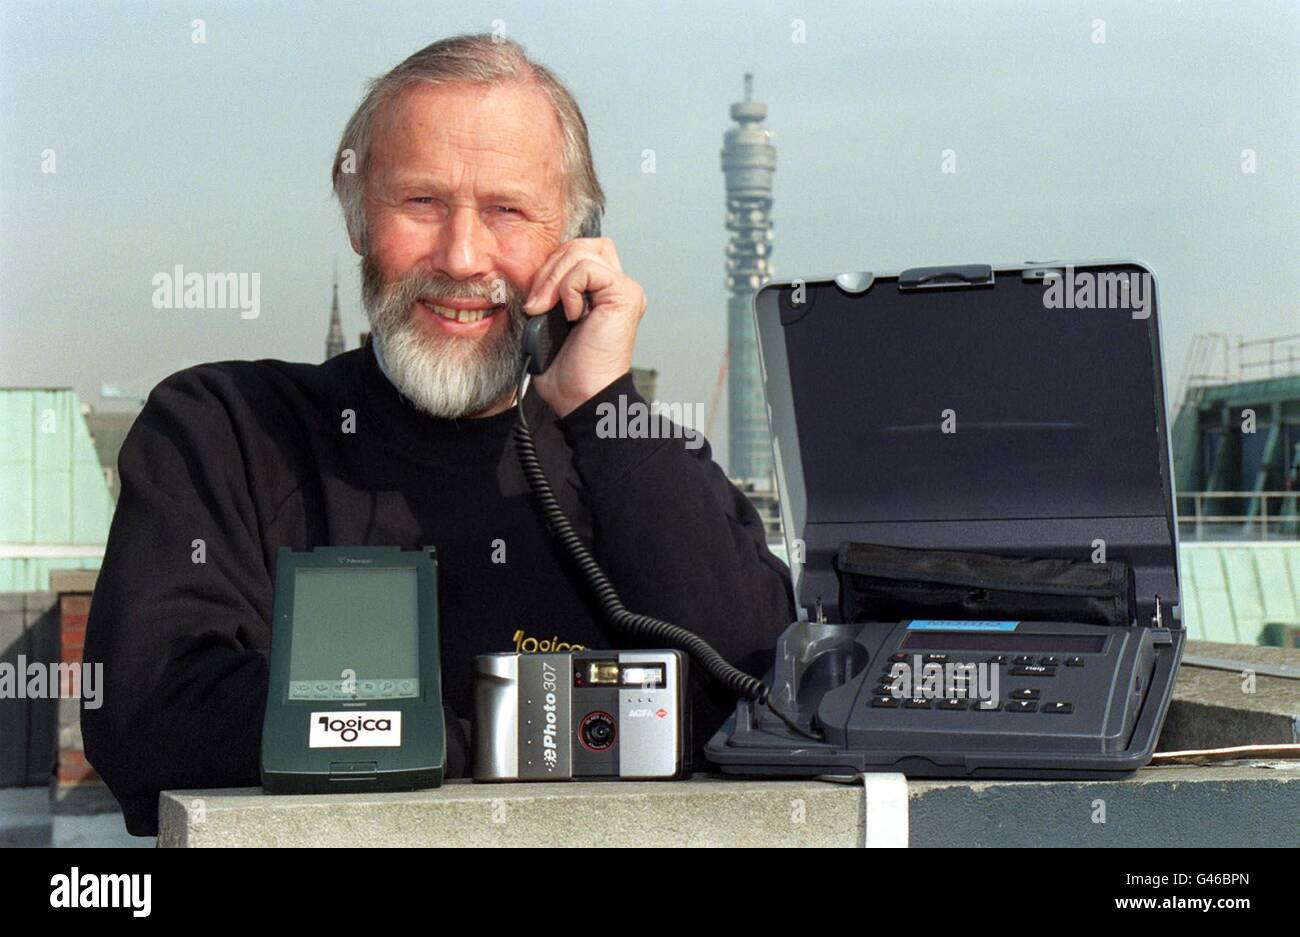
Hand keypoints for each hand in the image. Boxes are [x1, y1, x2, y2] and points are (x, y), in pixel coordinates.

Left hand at [522, 237, 646, 417]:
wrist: (581, 396)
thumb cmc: (566, 369)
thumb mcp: (549, 320)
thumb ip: (551, 290)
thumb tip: (534, 273)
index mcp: (602, 292)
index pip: (576, 252)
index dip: (550, 268)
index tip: (535, 301)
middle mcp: (618, 287)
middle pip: (580, 245)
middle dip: (548, 268)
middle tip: (536, 303)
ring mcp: (625, 289)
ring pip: (581, 252)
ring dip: (553, 279)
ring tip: (545, 309)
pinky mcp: (625, 295)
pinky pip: (587, 268)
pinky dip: (568, 288)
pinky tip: (571, 315)